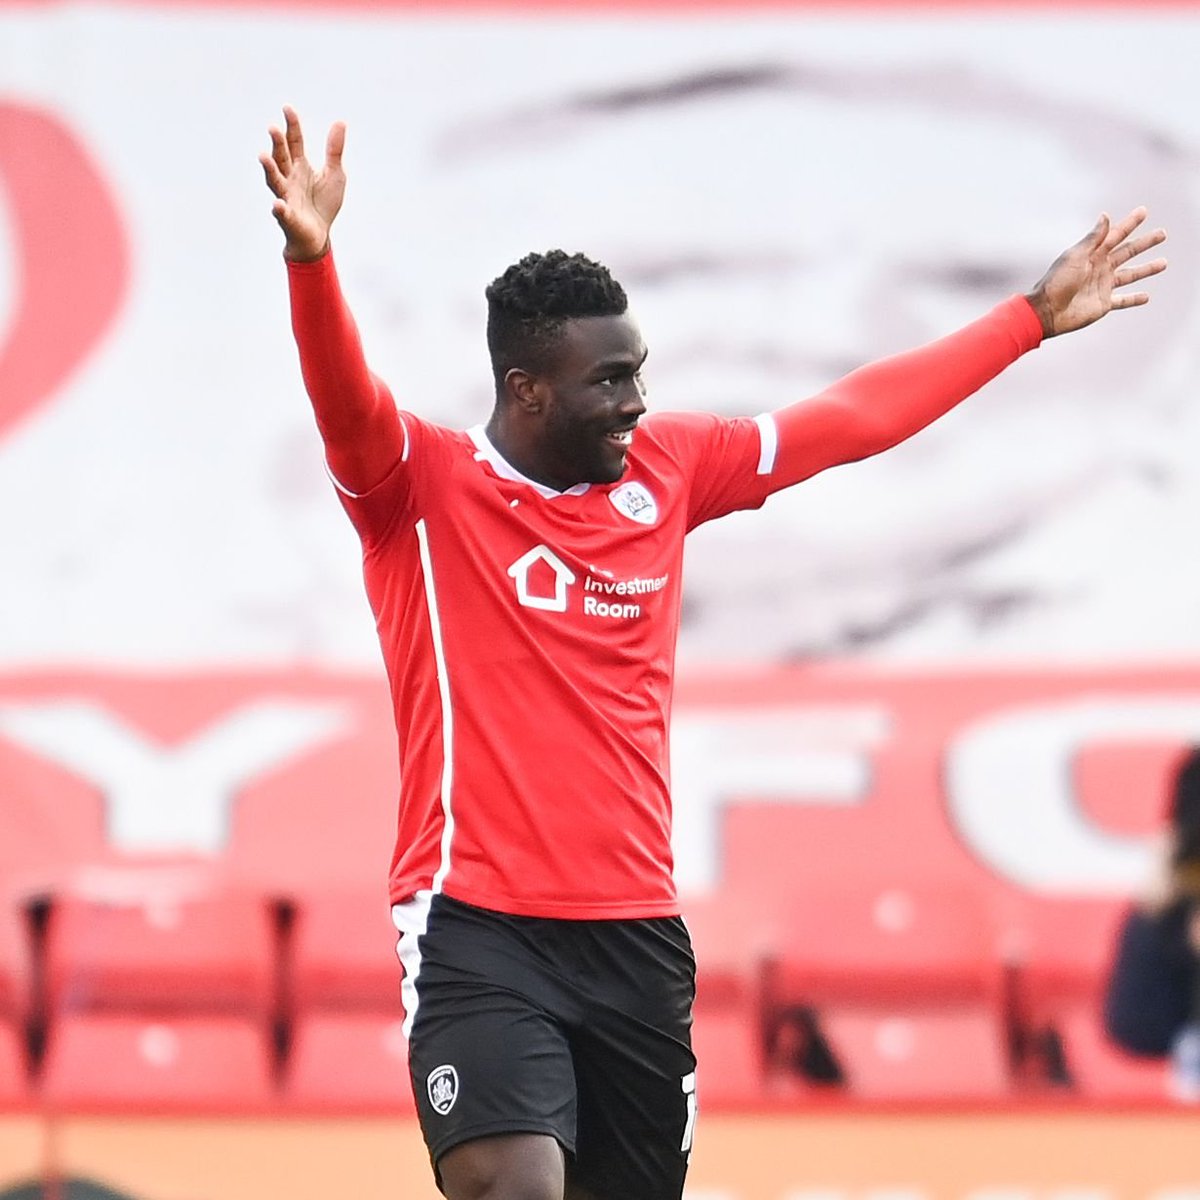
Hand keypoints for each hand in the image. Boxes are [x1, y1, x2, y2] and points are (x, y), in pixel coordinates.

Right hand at [260, 105, 345, 261]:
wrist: (319, 235)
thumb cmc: (324, 204)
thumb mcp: (335, 174)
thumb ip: (334, 150)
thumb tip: (340, 122)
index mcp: (300, 166)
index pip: (293, 141)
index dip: (291, 126)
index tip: (287, 108)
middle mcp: (289, 178)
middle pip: (280, 157)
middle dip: (276, 143)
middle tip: (273, 128)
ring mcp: (286, 196)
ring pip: (274, 180)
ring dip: (269, 169)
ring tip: (263, 156)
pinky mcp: (289, 217)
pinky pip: (282, 212)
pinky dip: (279, 209)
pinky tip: (277, 205)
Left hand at [1024, 207, 1166, 338]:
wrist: (1047, 311)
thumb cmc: (1057, 282)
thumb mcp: (1075, 256)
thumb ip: (1093, 238)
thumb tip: (1105, 216)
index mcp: (1093, 254)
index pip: (1116, 235)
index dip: (1130, 223)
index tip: (1144, 211)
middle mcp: (1100, 268)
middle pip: (1128, 252)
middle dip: (1145, 243)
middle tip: (1162, 234)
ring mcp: (1103, 286)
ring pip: (1130, 275)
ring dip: (1146, 269)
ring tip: (1163, 263)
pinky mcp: (1103, 304)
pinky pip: (1123, 301)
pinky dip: (1134, 299)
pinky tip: (1146, 297)